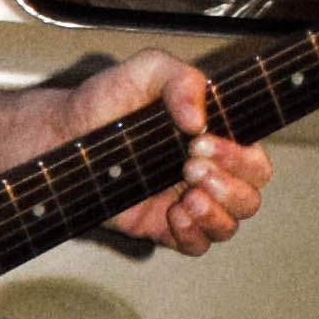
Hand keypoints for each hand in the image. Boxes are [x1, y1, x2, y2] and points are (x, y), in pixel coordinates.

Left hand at [34, 50, 268, 257]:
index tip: (202, 142)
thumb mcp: (146, 72)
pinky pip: (196, 246)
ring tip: (185, 196)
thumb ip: (180, 79)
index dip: (240, 157)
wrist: (63, 134)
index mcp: (215, 138)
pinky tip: (174, 215)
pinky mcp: (162, 226)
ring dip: (216, 213)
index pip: (255, 159)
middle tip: (190, 165)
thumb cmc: (106, 102)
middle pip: (251, 196)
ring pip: (230, 225)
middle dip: (230, 185)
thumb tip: (199, 119)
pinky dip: (192, 235)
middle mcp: (207, 172)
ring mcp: (186, 201)